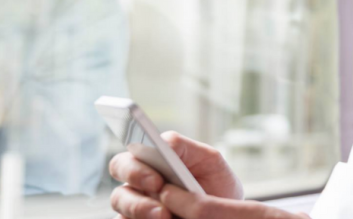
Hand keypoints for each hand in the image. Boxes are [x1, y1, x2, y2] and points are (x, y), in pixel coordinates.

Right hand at [110, 131, 305, 218]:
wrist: (232, 213)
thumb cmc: (219, 186)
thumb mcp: (212, 163)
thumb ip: (189, 151)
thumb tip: (166, 142)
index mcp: (151, 162)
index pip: (127, 156)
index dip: (132, 162)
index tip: (151, 169)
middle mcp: (138, 186)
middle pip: (120, 184)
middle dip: (136, 190)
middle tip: (160, 197)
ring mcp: (139, 209)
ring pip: (122, 209)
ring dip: (141, 212)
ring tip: (166, 217)